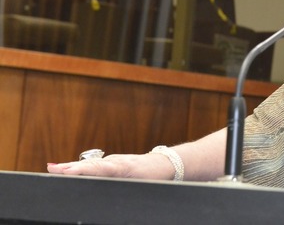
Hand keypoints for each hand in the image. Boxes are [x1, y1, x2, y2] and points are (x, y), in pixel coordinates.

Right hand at [47, 153, 174, 179]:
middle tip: (52, 169)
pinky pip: (93, 165)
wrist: (166, 164)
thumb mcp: (142, 184)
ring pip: (89, 165)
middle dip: (71, 168)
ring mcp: (113, 161)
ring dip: (71, 167)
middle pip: (89, 166)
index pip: (98, 168)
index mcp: (122, 167)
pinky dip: (78, 167)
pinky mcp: (112, 163)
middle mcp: (115, 162)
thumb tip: (109, 188)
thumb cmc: (155, 177)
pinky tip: (64, 169)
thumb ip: (124, 184)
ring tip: (53, 169)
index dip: (82, 170)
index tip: (66, 171)